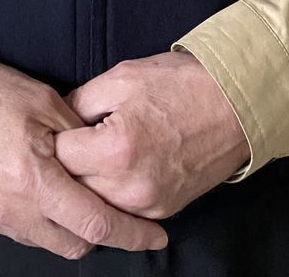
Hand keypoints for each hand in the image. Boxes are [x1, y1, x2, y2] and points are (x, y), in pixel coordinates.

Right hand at [0, 55, 168, 259]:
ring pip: (48, 242)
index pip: (95, 223)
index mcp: (34, 181)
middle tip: (121, 211)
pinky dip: (44, 221)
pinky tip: (49, 192)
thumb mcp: (45, 102)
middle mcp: (13, 210)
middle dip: (103, 234)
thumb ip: (79, 137)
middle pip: (74, 244)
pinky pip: (24, 231)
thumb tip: (103, 157)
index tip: (155, 236)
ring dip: (71, 227)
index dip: (131, 234)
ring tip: (82, 195)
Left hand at [54, 52, 250, 219]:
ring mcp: (147, 205)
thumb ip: (80, 101)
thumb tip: (58, 120)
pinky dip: (111, 193)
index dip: (53, 137)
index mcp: (115, 149)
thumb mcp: (122, 77)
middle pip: (72, 187)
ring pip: (94, 204)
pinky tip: (113, 169)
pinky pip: (120, 210)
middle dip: (65, 165)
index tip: (56, 127)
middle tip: (70, 140)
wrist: (235, 104)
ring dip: (86, 183)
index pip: (58, 156)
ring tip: (90, 154)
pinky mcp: (162, 211)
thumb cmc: (180, 84)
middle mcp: (129, 187)